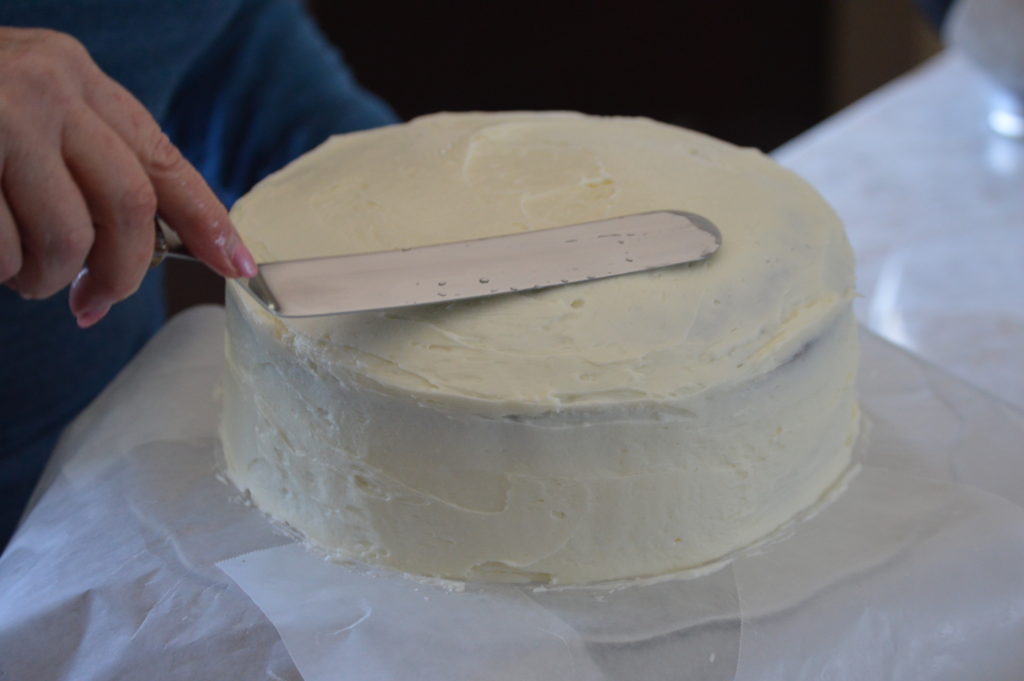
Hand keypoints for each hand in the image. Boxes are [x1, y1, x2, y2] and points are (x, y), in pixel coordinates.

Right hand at [0, 27, 256, 326]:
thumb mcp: (29, 113)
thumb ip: (85, 162)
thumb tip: (142, 251)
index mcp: (77, 78)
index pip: (164, 162)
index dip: (210, 223)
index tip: (240, 268)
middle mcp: (45, 85)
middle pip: (129, 208)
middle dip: (119, 274)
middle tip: (90, 301)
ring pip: (66, 236)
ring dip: (46, 278)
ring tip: (20, 274)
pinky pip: (0, 247)